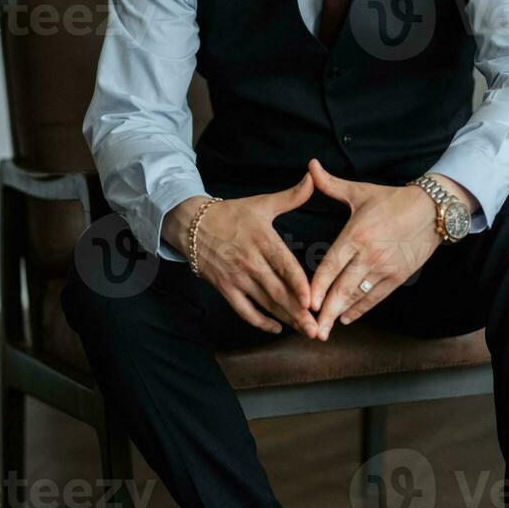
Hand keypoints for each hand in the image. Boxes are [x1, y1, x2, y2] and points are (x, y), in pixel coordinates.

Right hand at [166, 173, 320, 337]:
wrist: (193, 224)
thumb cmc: (232, 214)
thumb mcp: (262, 203)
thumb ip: (291, 196)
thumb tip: (313, 177)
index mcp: (263, 240)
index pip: (283, 265)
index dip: (297, 284)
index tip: (311, 300)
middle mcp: (250, 262)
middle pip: (277, 291)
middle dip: (297, 312)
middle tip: (315, 328)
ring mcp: (236, 277)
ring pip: (264, 303)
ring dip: (285, 319)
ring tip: (304, 330)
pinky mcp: (225, 288)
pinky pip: (244, 310)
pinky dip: (260, 322)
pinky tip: (276, 328)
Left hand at [307, 159, 442, 340]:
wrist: (431, 209)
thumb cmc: (392, 199)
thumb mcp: (359, 191)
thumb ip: (331, 184)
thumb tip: (310, 166)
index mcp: (356, 234)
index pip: (332, 265)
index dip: (319, 286)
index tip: (306, 303)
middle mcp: (369, 255)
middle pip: (343, 287)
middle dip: (326, 310)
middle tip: (312, 330)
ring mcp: (385, 268)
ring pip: (358, 296)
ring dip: (341, 314)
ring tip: (326, 330)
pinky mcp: (398, 276)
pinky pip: (376, 297)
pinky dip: (362, 309)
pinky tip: (348, 318)